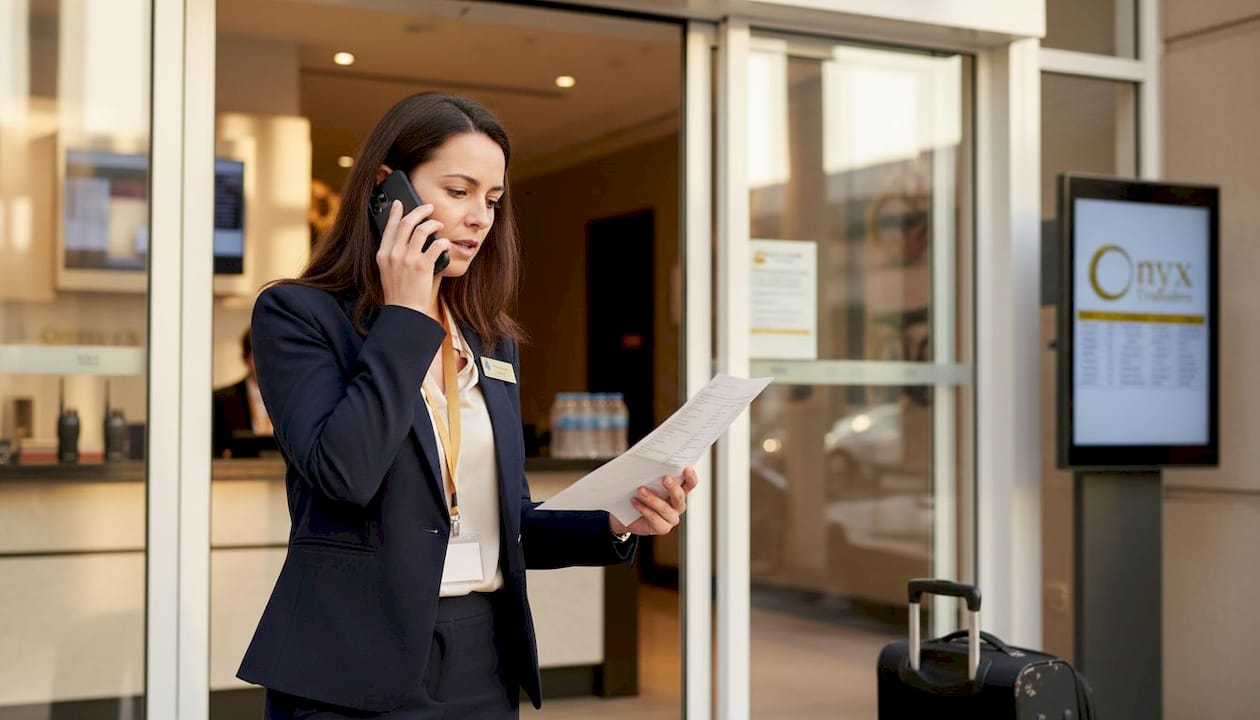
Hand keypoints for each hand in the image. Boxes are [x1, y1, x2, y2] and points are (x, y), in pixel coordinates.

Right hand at [377, 200, 450, 317]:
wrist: (405, 312)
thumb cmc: (399, 293)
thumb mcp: (388, 271)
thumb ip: (394, 255)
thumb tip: (408, 238)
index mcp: (383, 254)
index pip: (388, 227)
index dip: (395, 213)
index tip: (399, 203)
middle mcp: (393, 254)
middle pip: (406, 223)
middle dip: (419, 211)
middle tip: (428, 208)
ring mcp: (407, 259)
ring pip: (422, 230)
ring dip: (433, 224)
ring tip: (439, 225)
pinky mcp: (422, 266)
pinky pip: (435, 245)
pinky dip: (443, 242)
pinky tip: (445, 244)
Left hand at [610, 467, 698, 536]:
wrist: (626, 514)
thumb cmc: (638, 494)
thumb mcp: (645, 480)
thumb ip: (650, 473)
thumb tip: (646, 460)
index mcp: (678, 491)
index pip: (690, 484)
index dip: (691, 477)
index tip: (686, 468)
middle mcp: (678, 505)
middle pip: (679, 497)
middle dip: (673, 487)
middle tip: (665, 478)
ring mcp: (671, 518)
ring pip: (665, 509)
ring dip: (653, 499)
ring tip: (640, 490)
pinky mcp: (662, 528)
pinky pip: (655, 519)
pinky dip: (644, 509)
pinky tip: (634, 501)